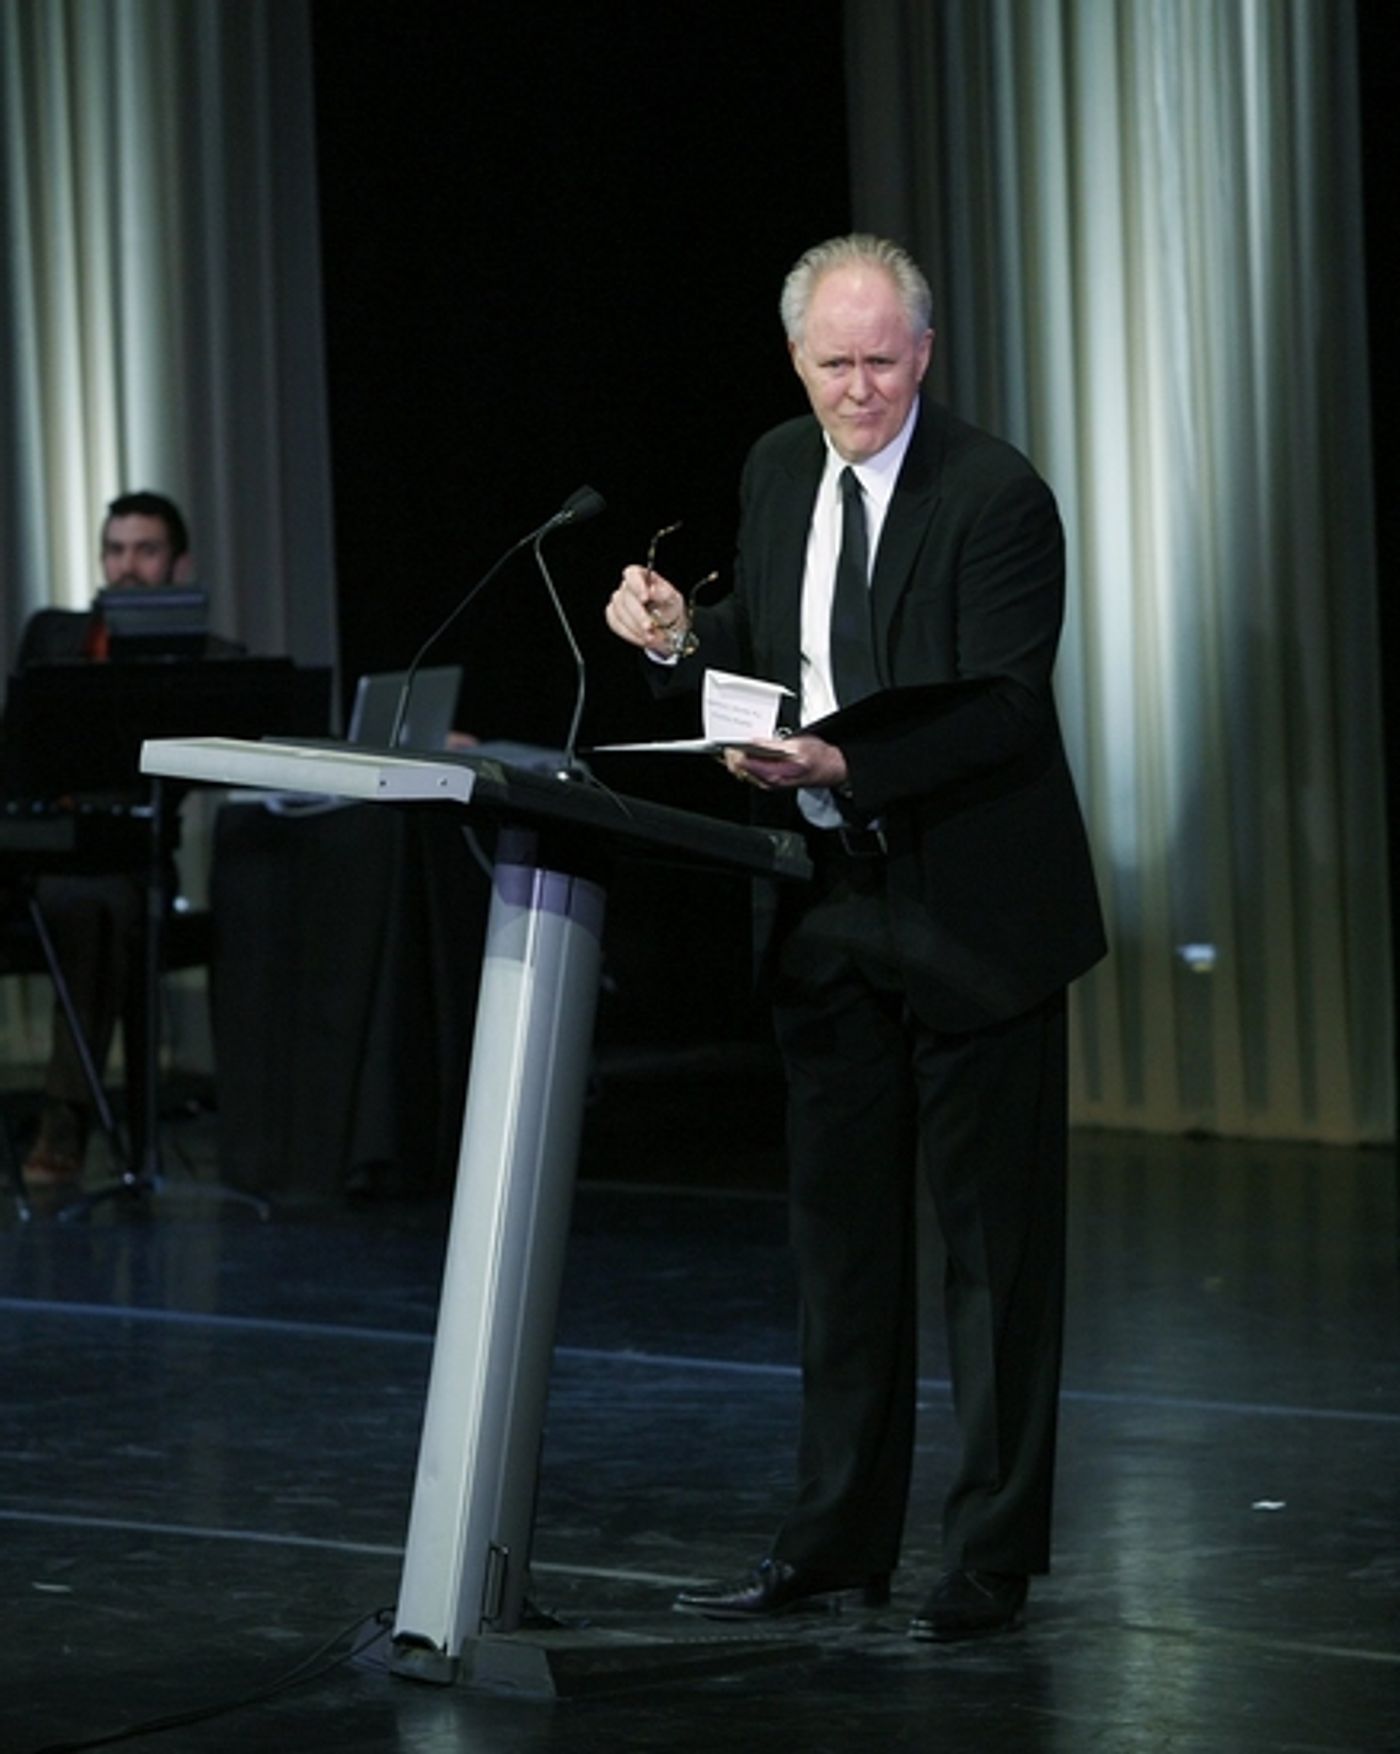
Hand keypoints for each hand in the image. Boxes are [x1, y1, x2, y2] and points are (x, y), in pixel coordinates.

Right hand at [605, 563, 690, 655]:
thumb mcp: (674, 599)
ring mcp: (618, 602)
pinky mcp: (614, 617)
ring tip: (651, 636)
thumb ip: (664, 593)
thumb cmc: (670, 608)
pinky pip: (616, 625)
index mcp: (641, 576)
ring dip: (635, 628)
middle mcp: (627, 587)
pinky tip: (642, 638)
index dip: (636, 585)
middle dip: (638, 615)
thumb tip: (653, 590)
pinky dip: (630, 634)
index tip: (645, 597)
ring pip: (619, 613)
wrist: (668, 626)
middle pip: (625, 597)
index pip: (632, 574)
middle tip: (649, 626)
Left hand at [726, 734, 847, 790]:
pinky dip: (744, 759)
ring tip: (736, 743)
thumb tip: (754, 742)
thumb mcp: (797, 745)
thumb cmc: (817, 758)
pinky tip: (745, 750)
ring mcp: (767, 781)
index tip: (728, 741)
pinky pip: (749, 770)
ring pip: (741, 770)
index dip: (732, 752)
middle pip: (738, 769)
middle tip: (730, 740)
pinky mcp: (769, 778)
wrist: (829, 768)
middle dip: (731, 754)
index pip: (742, 765)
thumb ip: (773, 745)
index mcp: (773, 774)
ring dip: (736, 756)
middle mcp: (768, 781)